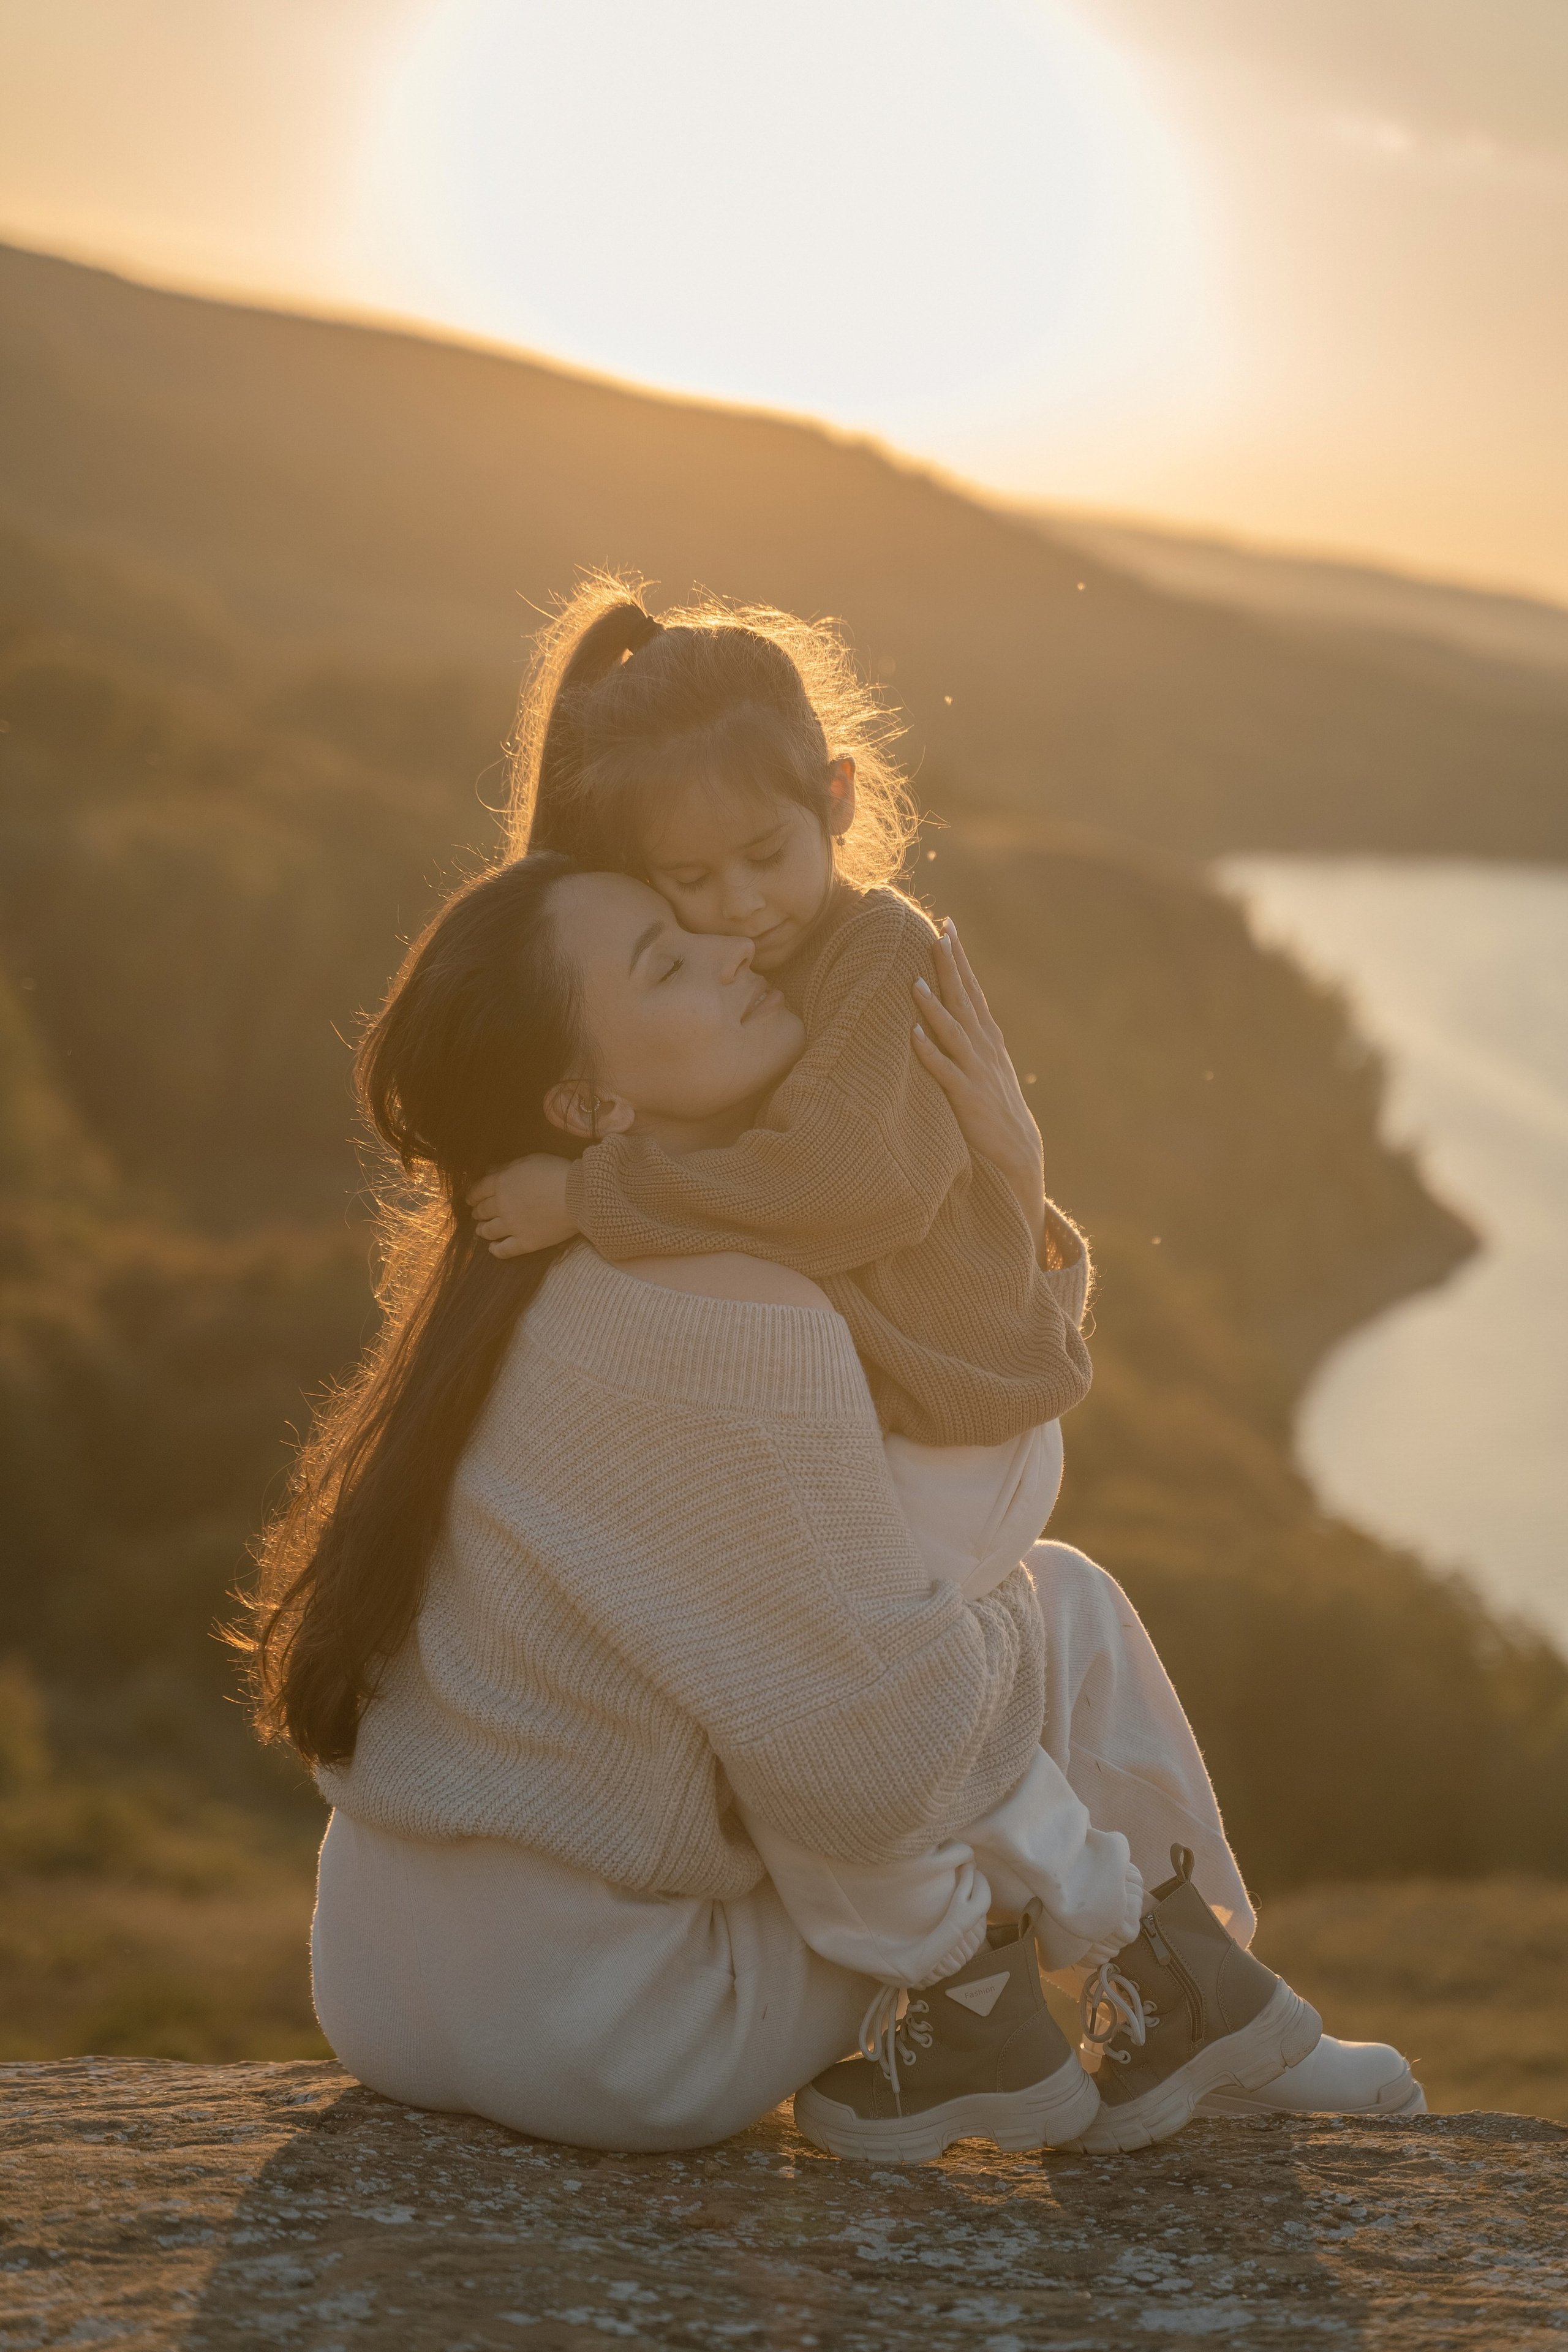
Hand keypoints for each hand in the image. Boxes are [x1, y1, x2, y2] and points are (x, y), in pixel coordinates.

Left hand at [466, 1155, 577, 1258]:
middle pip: (482, 1210)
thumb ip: (507, 1166)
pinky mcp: (525, 1242)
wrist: (579, 1196)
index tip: (470, 1198)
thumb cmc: (557, 1172)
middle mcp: (502, 1205)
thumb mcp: (530, 1160)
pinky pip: (504, 1250)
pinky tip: (492, 1248)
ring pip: (489, 1230)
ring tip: (480, 1231)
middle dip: (477, 1211)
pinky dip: (495, 1250)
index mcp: (502, 1183)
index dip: (472, 1194)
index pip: (478, 1190)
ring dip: (482, 1230)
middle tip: (477, 1213)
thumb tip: (489, 1170)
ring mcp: (512, 1226)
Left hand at [912, 920, 1045, 1253]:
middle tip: (938, 932)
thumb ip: (971, 1038)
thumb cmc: (997, 1109)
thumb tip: (956, 1010)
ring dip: (935, 1007)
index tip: (947, 926)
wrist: (1018, 1155)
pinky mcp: (967, 1099)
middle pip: (964, 1000)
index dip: (960, 959)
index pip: (972, 990)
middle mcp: (984, 1049)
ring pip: (953, 1031)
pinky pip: (945, 1072)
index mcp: (988, 1038)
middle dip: (951, 966)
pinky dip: (930, 1053)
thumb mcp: (987, 1066)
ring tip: (916, 981)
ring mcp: (976, 1072)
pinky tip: (913, 1036)